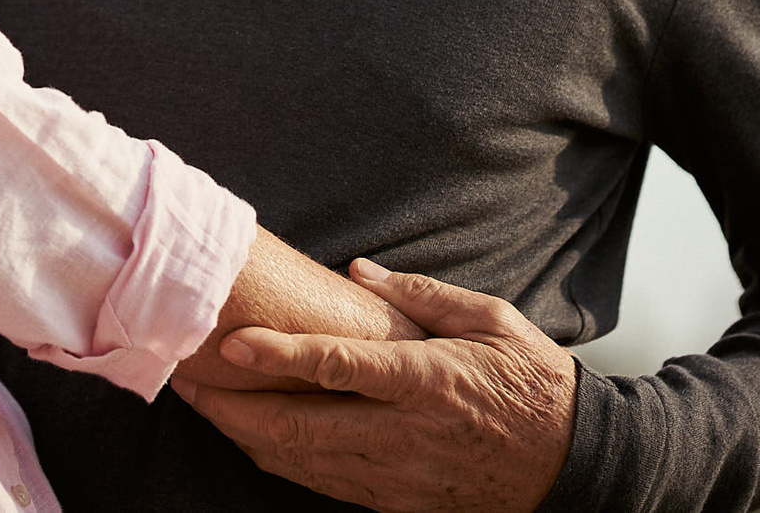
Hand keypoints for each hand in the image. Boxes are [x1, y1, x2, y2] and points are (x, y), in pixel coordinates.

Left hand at [172, 261, 577, 512]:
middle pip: (300, 428)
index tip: (232, 343)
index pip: (338, 368)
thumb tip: (358, 269)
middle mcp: (405, 434)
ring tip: (203, 403)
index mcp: (426, 380)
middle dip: (233, 407)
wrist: (575, 464)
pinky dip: (282, 461)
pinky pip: (325, 484)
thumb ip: (421, 294)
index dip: (280, 357)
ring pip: (302, 463)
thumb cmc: (532, 381)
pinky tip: (253, 438)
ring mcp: (399, 476)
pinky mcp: (397, 503)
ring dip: (245, 436)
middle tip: (184, 377)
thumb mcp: (491, 319)